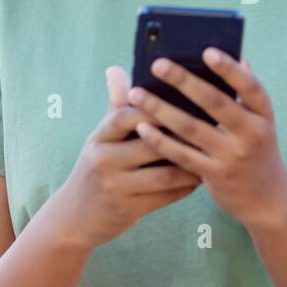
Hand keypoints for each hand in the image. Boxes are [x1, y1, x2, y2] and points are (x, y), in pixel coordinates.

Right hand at [51, 65, 201, 248]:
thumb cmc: (97, 167)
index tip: (184, 99)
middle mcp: (104, 159)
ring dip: (192, 164)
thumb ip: (115, 107)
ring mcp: (115, 186)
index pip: (125, 115)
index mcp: (99, 137)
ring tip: (213, 153)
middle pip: (151, 143)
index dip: (153, 107)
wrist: (72, 217)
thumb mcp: (100, 139)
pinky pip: (166, 196)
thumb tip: (116, 69)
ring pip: (164, 172)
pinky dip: (185, 186)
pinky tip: (200, 178)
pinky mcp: (128, 210)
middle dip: (183, 135)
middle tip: (214, 125)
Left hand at [127, 50, 286, 229]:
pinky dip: (160, 140)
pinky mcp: (216, 176)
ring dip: (161, 109)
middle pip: (215, 103)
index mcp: (263, 114)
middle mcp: (252, 133)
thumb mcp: (258, 120)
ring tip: (136, 93)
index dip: (230, 69)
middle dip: (184, 81)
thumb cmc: (256, 148)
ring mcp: (233, 156)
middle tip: (158, 64)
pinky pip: (182, 155)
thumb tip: (236, 55)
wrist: (267, 198)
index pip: (250, 86)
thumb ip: (245, 92)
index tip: (207, 51)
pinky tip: (142, 127)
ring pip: (191, 128)